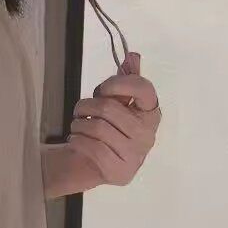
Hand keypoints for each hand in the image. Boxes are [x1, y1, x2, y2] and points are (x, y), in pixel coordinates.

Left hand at [67, 52, 160, 186]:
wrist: (94, 162)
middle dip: (87, 105)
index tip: (103, 88)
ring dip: (78, 123)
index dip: (120, 83)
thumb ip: (126, 78)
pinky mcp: (120, 172)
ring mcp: (135, 155)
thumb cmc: (107, 125)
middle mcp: (147, 135)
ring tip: (78, 125)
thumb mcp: (116, 100)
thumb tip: (133, 55)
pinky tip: (77, 139)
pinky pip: (92, 147)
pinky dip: (78, 139)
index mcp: (150, 113)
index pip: (144, 89)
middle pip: (109, 108)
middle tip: (82, 109)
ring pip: (97, 127)